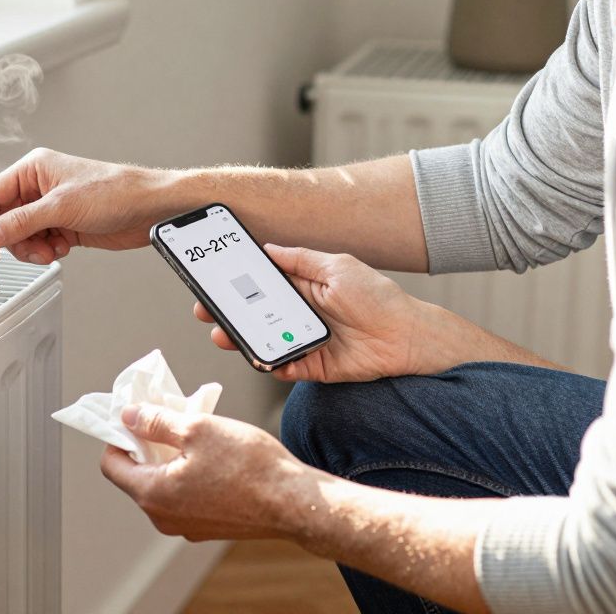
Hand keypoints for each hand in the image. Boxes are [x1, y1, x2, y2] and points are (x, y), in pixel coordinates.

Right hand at [0, 148, 178, 264]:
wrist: (149, 209)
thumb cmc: (114, 193)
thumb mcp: (61, 208)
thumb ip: (21, 222)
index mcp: (34, 170)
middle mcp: (39, 187)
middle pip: (4, 219)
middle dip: (13, 239)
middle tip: (27, 251)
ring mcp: (52, 208)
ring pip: (22, 235)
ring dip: (31, 248)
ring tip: (50, 250)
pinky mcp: (64, 226)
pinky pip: (40, 242)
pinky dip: (46, 251)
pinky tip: (62, 248)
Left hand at [100, 404, 312, 541]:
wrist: (295, 503)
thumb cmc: (249, 466)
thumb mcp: (197, 428)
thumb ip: (156, 422)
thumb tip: (129, 416)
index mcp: (153, 495)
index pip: (111, 465)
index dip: (119, 437)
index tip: (134, 418)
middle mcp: (163, 518)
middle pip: (138, 475)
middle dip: (149, 445)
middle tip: (171, 419)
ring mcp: (186, 527)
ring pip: (164, 486)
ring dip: (172, 460)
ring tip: (198, 436)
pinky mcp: (208, 527)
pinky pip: (186, 497)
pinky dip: (190, 476)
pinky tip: (214, 458)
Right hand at [195, 244, 441, 382]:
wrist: (408, 337)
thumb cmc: (378, 297)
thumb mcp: (337, 267)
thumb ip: (301, 260)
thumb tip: (269, 248)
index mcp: (302, 288)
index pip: (261, 285)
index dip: (235, 284)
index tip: (212, 281)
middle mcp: (298, 314)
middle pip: (254, 315)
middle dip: (228, 313)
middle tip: (207, 311)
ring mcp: (303, 341)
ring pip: (262, 341)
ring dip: (242, 339)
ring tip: (226, 335)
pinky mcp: (312, 365)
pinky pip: (283, 366)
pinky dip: (271, 364)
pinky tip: (262, 358)